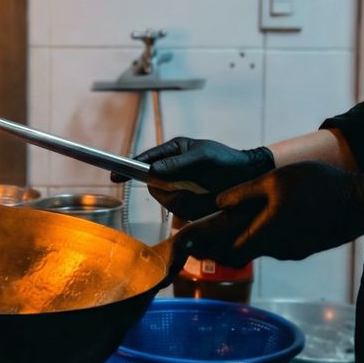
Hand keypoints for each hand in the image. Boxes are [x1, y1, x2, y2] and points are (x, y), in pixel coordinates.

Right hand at [110, 137, 274, 220]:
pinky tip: (206, 202)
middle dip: (168, 190)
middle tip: (188, 189)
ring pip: (166, 199)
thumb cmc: (226, 160)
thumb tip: (152, 170)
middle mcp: (171, 170)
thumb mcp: (203, 157)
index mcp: (172, 152)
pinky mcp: (187, 204)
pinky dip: (191, 209)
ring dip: (182, 199)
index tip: (115, 176)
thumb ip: (178, 162)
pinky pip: (179, 210)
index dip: (128, 168)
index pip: (144, 160)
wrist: (248, 177)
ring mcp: (178, 187)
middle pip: (153, 185)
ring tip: (204, 193)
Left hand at [182, 160, 363, 263]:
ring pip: (258, 246)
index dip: (205, 246)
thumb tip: (218, 202)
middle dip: (218, 243)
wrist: (361, 204)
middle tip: (199, 233)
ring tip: (226, 220)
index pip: (225, 251)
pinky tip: (262, 218)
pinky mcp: (304, 247)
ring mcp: (292, 251)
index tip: (187, 241)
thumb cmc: (318, 187)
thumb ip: (244, 192)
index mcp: (264, 234)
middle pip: (239, 252)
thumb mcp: (276, 181)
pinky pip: (275, 243)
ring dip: (241, 237)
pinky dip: (262, 234)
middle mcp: (276, 249)